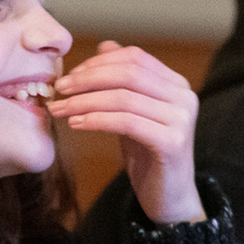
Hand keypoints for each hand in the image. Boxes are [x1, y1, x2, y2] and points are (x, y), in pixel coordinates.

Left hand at [49, 41, 204, 223]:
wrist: (169, 198)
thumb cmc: (148, 156)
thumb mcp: (133, 112)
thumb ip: (123, 81)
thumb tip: (105, 45)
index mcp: (176, 85)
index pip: (135, 57)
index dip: (98, 63)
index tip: (69, 76)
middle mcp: (184, 96)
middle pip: (129, 73)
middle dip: (88, 79)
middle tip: (59, 89)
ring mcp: (181, 119)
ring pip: (124, 97)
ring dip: (85, 101)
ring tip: (60, 109)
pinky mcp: (172, 142)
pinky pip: (127, 122)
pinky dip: (97, 119)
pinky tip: (76, 124)